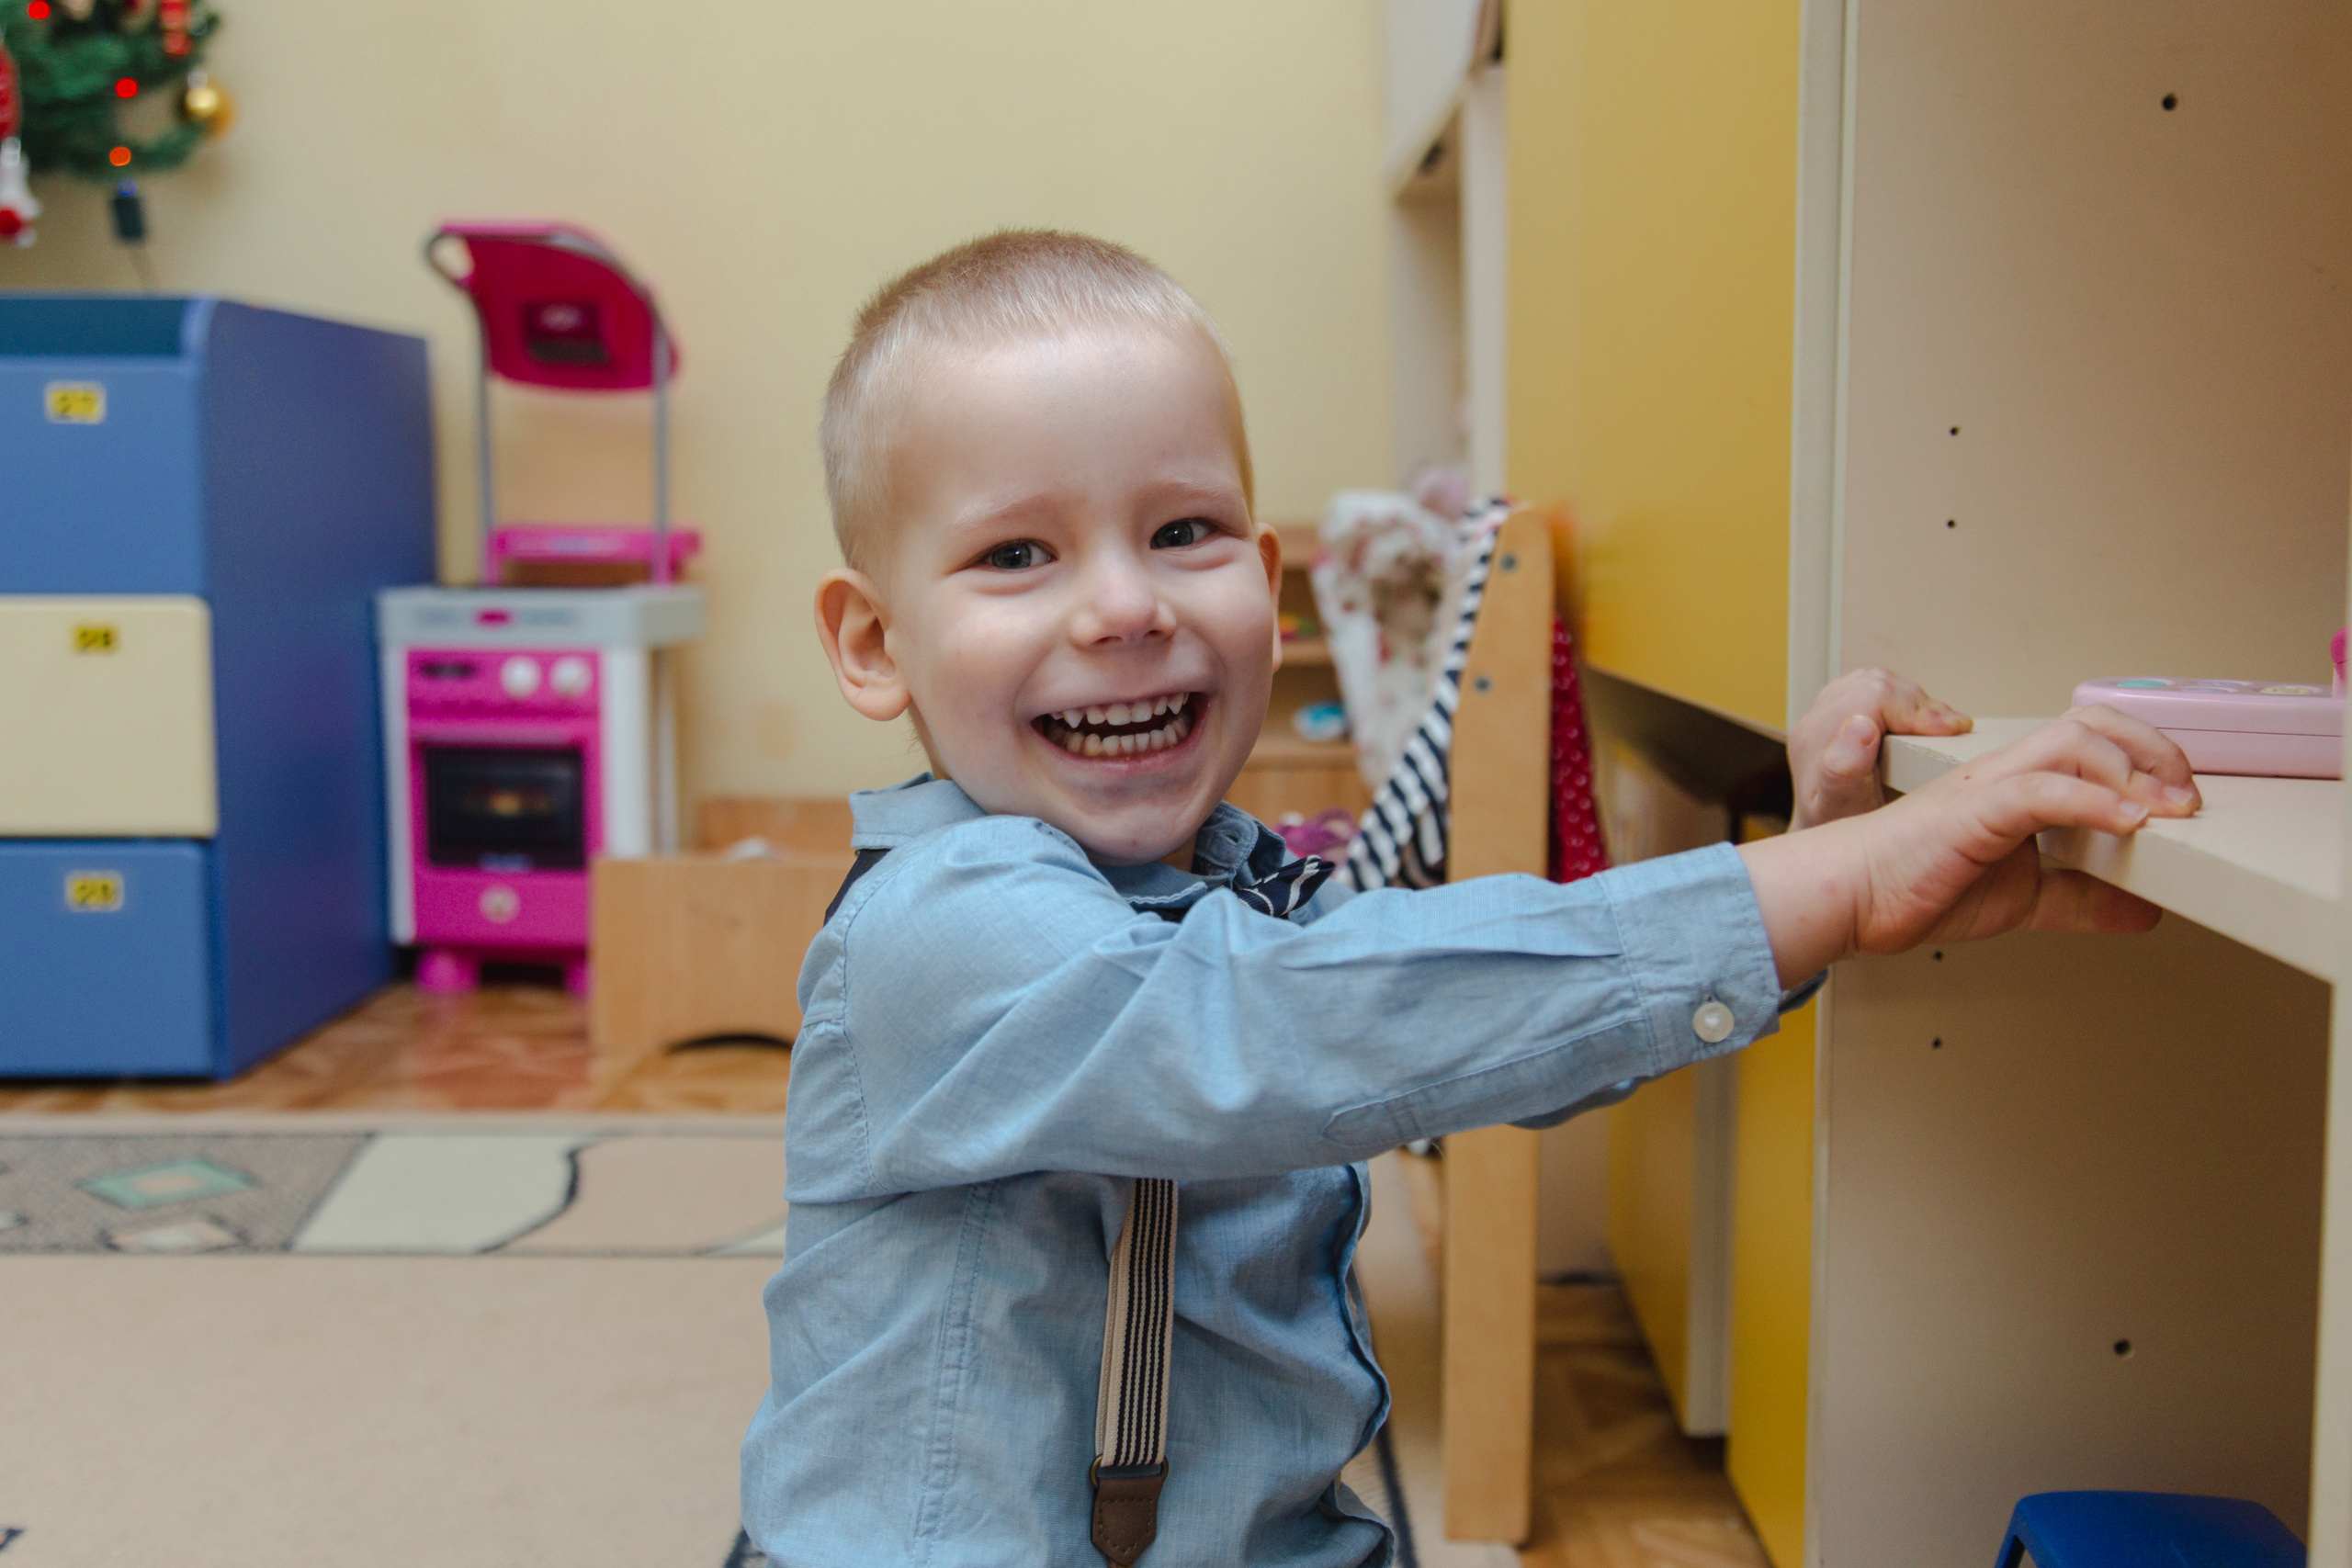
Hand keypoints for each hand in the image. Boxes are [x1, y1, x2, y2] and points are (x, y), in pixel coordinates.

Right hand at [1740, 705, 2200, 985]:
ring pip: (2074, 741)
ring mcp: (1989, 785)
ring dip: (2134, 771)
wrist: (1847, 896)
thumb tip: (2144, 910)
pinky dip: (2094, 801)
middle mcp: (2006, 771)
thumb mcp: (2022, 898)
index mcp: (2017, 784)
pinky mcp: (1973, 810)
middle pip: (2094, 721)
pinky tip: (2127, 824)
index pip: (2095, 738)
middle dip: (2156, 751)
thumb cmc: (1910, 883)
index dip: (2150, 759)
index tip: (2182, 806)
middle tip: (2186, 800)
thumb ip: (2081, 899)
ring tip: (2165, 814)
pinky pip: (2042, 790)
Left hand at [1788, 668, 1972, 830]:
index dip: (1915, 708)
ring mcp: (1828, 712)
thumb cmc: (1842, 834)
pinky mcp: (1843, 714)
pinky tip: (1927, 725)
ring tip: (1945, 729)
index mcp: (1816, 737)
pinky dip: (1908, 701)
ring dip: (1917, 701)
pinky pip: (1878, 689)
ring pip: (1881, 682)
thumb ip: (1844, 771)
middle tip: (1954, 731)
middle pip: (1878, 684)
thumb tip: (1860, 726)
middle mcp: (1818, 718)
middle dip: (1921, 704)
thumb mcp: (1844, 810)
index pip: (1871, 696)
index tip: (1949, 730)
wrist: (1834, 848)